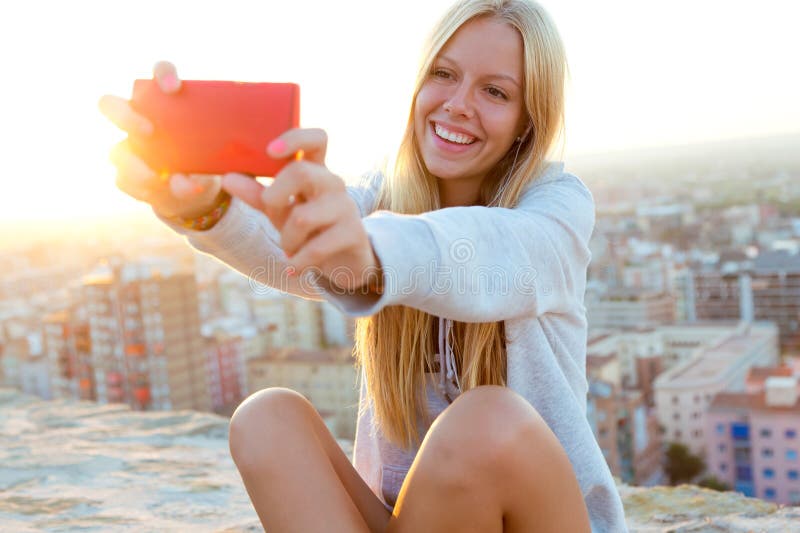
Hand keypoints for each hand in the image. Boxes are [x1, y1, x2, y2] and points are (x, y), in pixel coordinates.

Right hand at [98, 61, 222, 218]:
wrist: (201, 189)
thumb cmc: (212, 157)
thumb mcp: (223, 152)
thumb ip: (221, 153)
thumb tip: (213, 165)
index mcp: (166, 100)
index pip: (160, 71)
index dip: (163, 73)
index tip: (174, 88)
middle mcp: (138, 119)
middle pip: (110, 104)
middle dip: (127, 117)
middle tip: (150, 131)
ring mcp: (127, 148)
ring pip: (115, 151)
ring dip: (137, 167)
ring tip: (162, 179)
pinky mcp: (125, 175)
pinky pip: (124, 180)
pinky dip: (145, 190)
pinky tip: (163, 193)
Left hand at [222, 128, 381, 291]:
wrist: (347, 261)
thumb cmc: (311, 229)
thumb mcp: (282, 211)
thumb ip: (257, 195)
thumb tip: (227, 179)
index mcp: (317, 170)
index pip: (316, 139)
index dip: (294, 138)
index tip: (270, 151)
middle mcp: (333, 183)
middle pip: (301, 172)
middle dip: (275, 196)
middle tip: (271, 212)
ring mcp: (346, 208)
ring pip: (302, 217)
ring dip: (286, 239)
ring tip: (288, 250)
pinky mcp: (353, 234)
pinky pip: (316, 248)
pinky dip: (298, 261)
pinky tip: (294, 267)